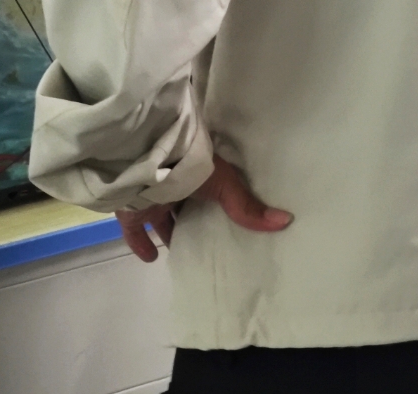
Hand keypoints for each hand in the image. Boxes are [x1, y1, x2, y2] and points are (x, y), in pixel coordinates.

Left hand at [116, 156, 292, 261]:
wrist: (144, 158)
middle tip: (205, 239)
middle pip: (181, 206)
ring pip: (159, 217)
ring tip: (181, 250)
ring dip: (168, 232)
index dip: (213, 205)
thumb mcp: (223, 184)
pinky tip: (152, 259)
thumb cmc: (187, 165)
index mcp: (193, 174)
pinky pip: (135, 232)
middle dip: (190, 220)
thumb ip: (246, 206)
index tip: (224, 221)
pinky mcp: (131, 211)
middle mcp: (171, 185)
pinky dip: (142, 245)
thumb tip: (286, 220)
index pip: (205, 192)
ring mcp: (148, 197)